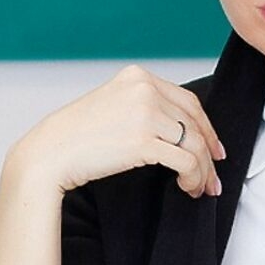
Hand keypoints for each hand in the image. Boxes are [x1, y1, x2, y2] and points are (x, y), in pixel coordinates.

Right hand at [10, 65, 225, 198]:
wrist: (49, 153)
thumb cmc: (76, 136)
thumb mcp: (112, 105)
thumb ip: (142, 106)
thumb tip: (178, 130)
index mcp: (137, 77)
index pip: (187, 100)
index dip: (206, 126)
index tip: (213, 146)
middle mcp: (144, 89)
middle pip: (194, 121)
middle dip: (209, 151)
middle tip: (215, 172)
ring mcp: (145, 113)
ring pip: (194, 143)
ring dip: (202, 169)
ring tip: (200, 187)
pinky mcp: (144, 141)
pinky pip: (185, 161)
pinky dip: (193, 177)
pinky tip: (187, 187)